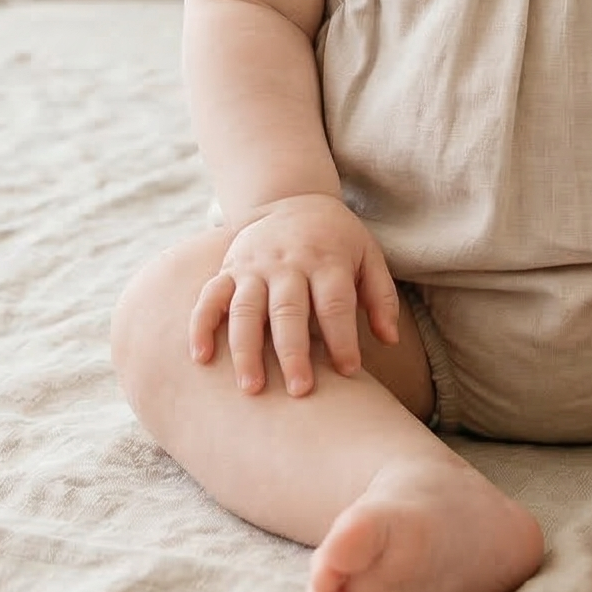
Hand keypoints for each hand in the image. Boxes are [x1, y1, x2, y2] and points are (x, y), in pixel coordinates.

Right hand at [188, 193, 399, 396]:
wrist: (293, 199)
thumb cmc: (337, 240)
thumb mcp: (369, 256)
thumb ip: (381, 296)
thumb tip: (390, 340)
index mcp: (327, 260)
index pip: (335, 303)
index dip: (342, 338)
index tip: (348, 372)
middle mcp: (289, 264)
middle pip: (289, 311)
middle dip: (293, 352)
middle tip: (300, 391)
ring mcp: (254, 267)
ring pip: (246, 309)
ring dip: (246, 349)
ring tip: (251, 389)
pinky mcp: (229, 269)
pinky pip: (209, 297)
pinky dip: (201, 325)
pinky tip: (201, 358)